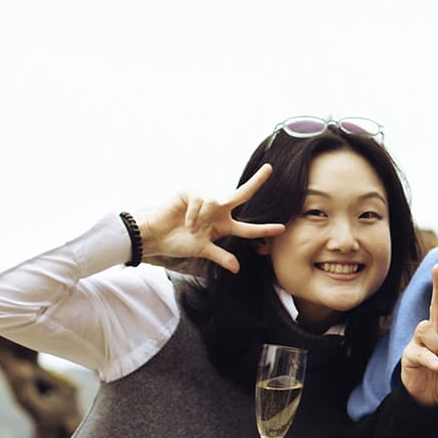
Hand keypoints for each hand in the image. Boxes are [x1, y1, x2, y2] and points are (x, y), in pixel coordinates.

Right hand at [133, 164, 285, 272]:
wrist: (156, 236)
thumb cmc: (178, 242)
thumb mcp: (203, 250)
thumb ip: (221, 257)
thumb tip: (237, 269)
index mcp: (223, 226)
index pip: (248, 229)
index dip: (264, 229)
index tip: (282, 229)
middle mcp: (217, 210)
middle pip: (242, 194)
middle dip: (256, 181)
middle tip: (269, 169)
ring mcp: (204, 200)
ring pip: (215, 203)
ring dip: (202, 219)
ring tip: (190, 228)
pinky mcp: (190, 192)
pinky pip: (200, 201)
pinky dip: (193, 214)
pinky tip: (185, 222)